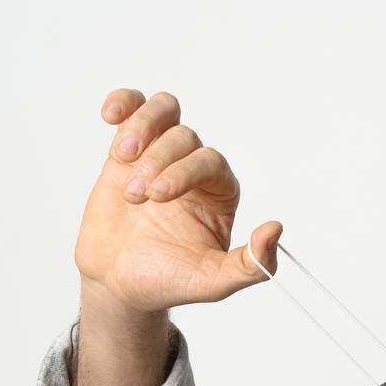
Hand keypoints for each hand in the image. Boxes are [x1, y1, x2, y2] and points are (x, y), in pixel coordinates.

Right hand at [73, 87, 281, 312]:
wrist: (120, 283)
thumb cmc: (168, 280)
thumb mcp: (213, 282)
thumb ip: (250, 264)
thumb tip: (275, 229)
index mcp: (220, 193)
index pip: (211, 162)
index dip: (185, 171)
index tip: (158, 196)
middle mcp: (193, 169)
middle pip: (184, 137)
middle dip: (157, 162)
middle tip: (136, 198)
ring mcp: (159, 155)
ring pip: (163, 111)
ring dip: (141, 126)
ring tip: (123, 156)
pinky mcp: (127, 151)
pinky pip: (132, 108)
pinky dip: (123, 102)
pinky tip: (110, 116)